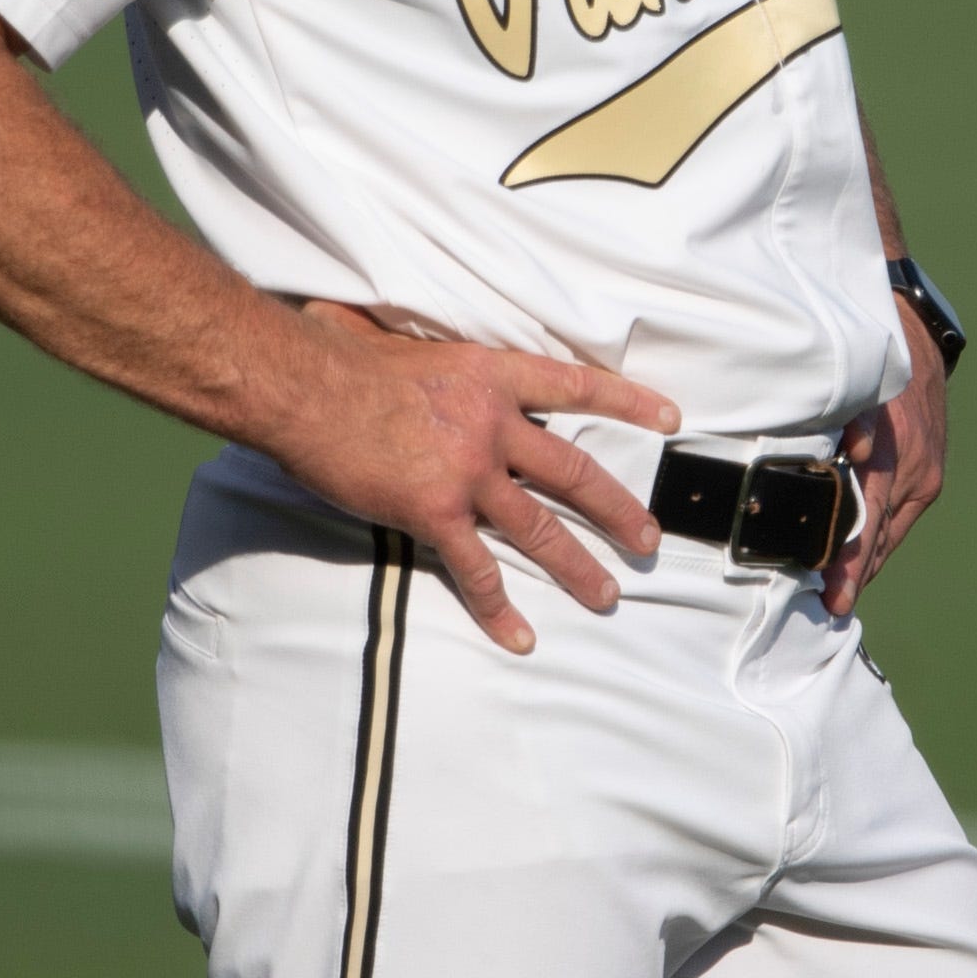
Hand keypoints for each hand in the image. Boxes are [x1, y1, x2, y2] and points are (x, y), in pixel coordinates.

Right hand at [267, 301, 679, 655]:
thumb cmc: (343, 356)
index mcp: (493, 376)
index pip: (577, 387)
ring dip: (578, 566)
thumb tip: (426, 346)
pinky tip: (521, 636)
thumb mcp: (409, 341)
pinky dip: (499, 608)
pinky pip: (476, 571)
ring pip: (540, 528)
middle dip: (617, 507)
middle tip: (649, 538)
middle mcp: (493, 425)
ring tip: (608, 594)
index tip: (671, 417)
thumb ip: (438, 358)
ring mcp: (468, 473)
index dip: (629, 401)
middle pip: (574, 470)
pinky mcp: (434, 514)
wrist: (305, 388)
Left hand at [821, 302, 947, 616]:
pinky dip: (879, 536)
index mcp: (896, 456)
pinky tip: (861, 558)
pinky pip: (899, 513)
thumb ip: (851, 425)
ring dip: (865, 558)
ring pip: (889, 528)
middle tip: (831, 606)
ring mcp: (925, 474)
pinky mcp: (928, 472)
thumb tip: (847, 454)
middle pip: (879, 533)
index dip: (849, 560)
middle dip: (854, 571)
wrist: (918, 336)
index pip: (868, 521)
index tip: (833, 595)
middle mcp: (915, 472)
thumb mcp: (858, 389)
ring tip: (840, 593)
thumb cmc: (875, 364)